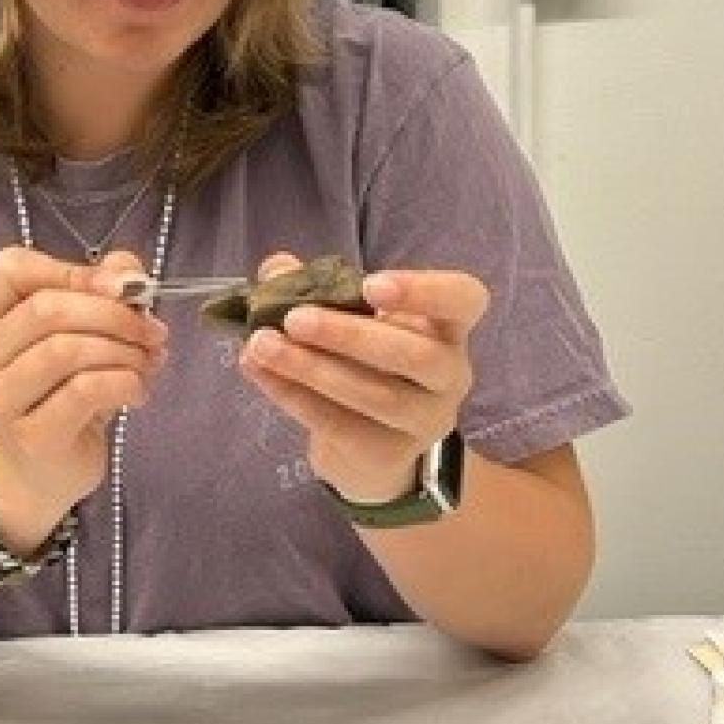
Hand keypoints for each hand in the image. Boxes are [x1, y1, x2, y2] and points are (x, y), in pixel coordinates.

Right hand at [0, 247, 168, 518]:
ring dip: (122, 351)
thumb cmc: (65, 394)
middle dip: (113, 314)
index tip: (125, 288)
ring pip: (64, 350)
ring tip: (148, 363)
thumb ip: (106, 291)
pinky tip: (138, 392)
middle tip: (152, 332)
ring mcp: (3, 399)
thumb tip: (129, 272)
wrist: (43, 471)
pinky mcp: (32, 436)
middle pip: (46, 310)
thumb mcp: (87, 335)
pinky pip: (84, 391)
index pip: (12, 269)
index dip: (74, 271)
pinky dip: (125, 382)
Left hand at [237, 253, 489, 501]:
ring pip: (376, 395)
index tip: (371, 286)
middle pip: (416, 355)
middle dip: (350, 335)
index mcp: (447, 326)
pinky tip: (259, 373)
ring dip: (311, 368)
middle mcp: (449, 374)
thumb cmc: (366, 362)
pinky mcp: (389, 454)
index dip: (424, 291)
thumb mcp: (350, 318)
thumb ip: (316, 286)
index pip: (464, 300)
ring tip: (261, 346)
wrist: (370, 447)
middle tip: (294, 319)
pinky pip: (340, 425)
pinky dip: (294, 396)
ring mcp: (424, 420)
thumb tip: (276, 269)